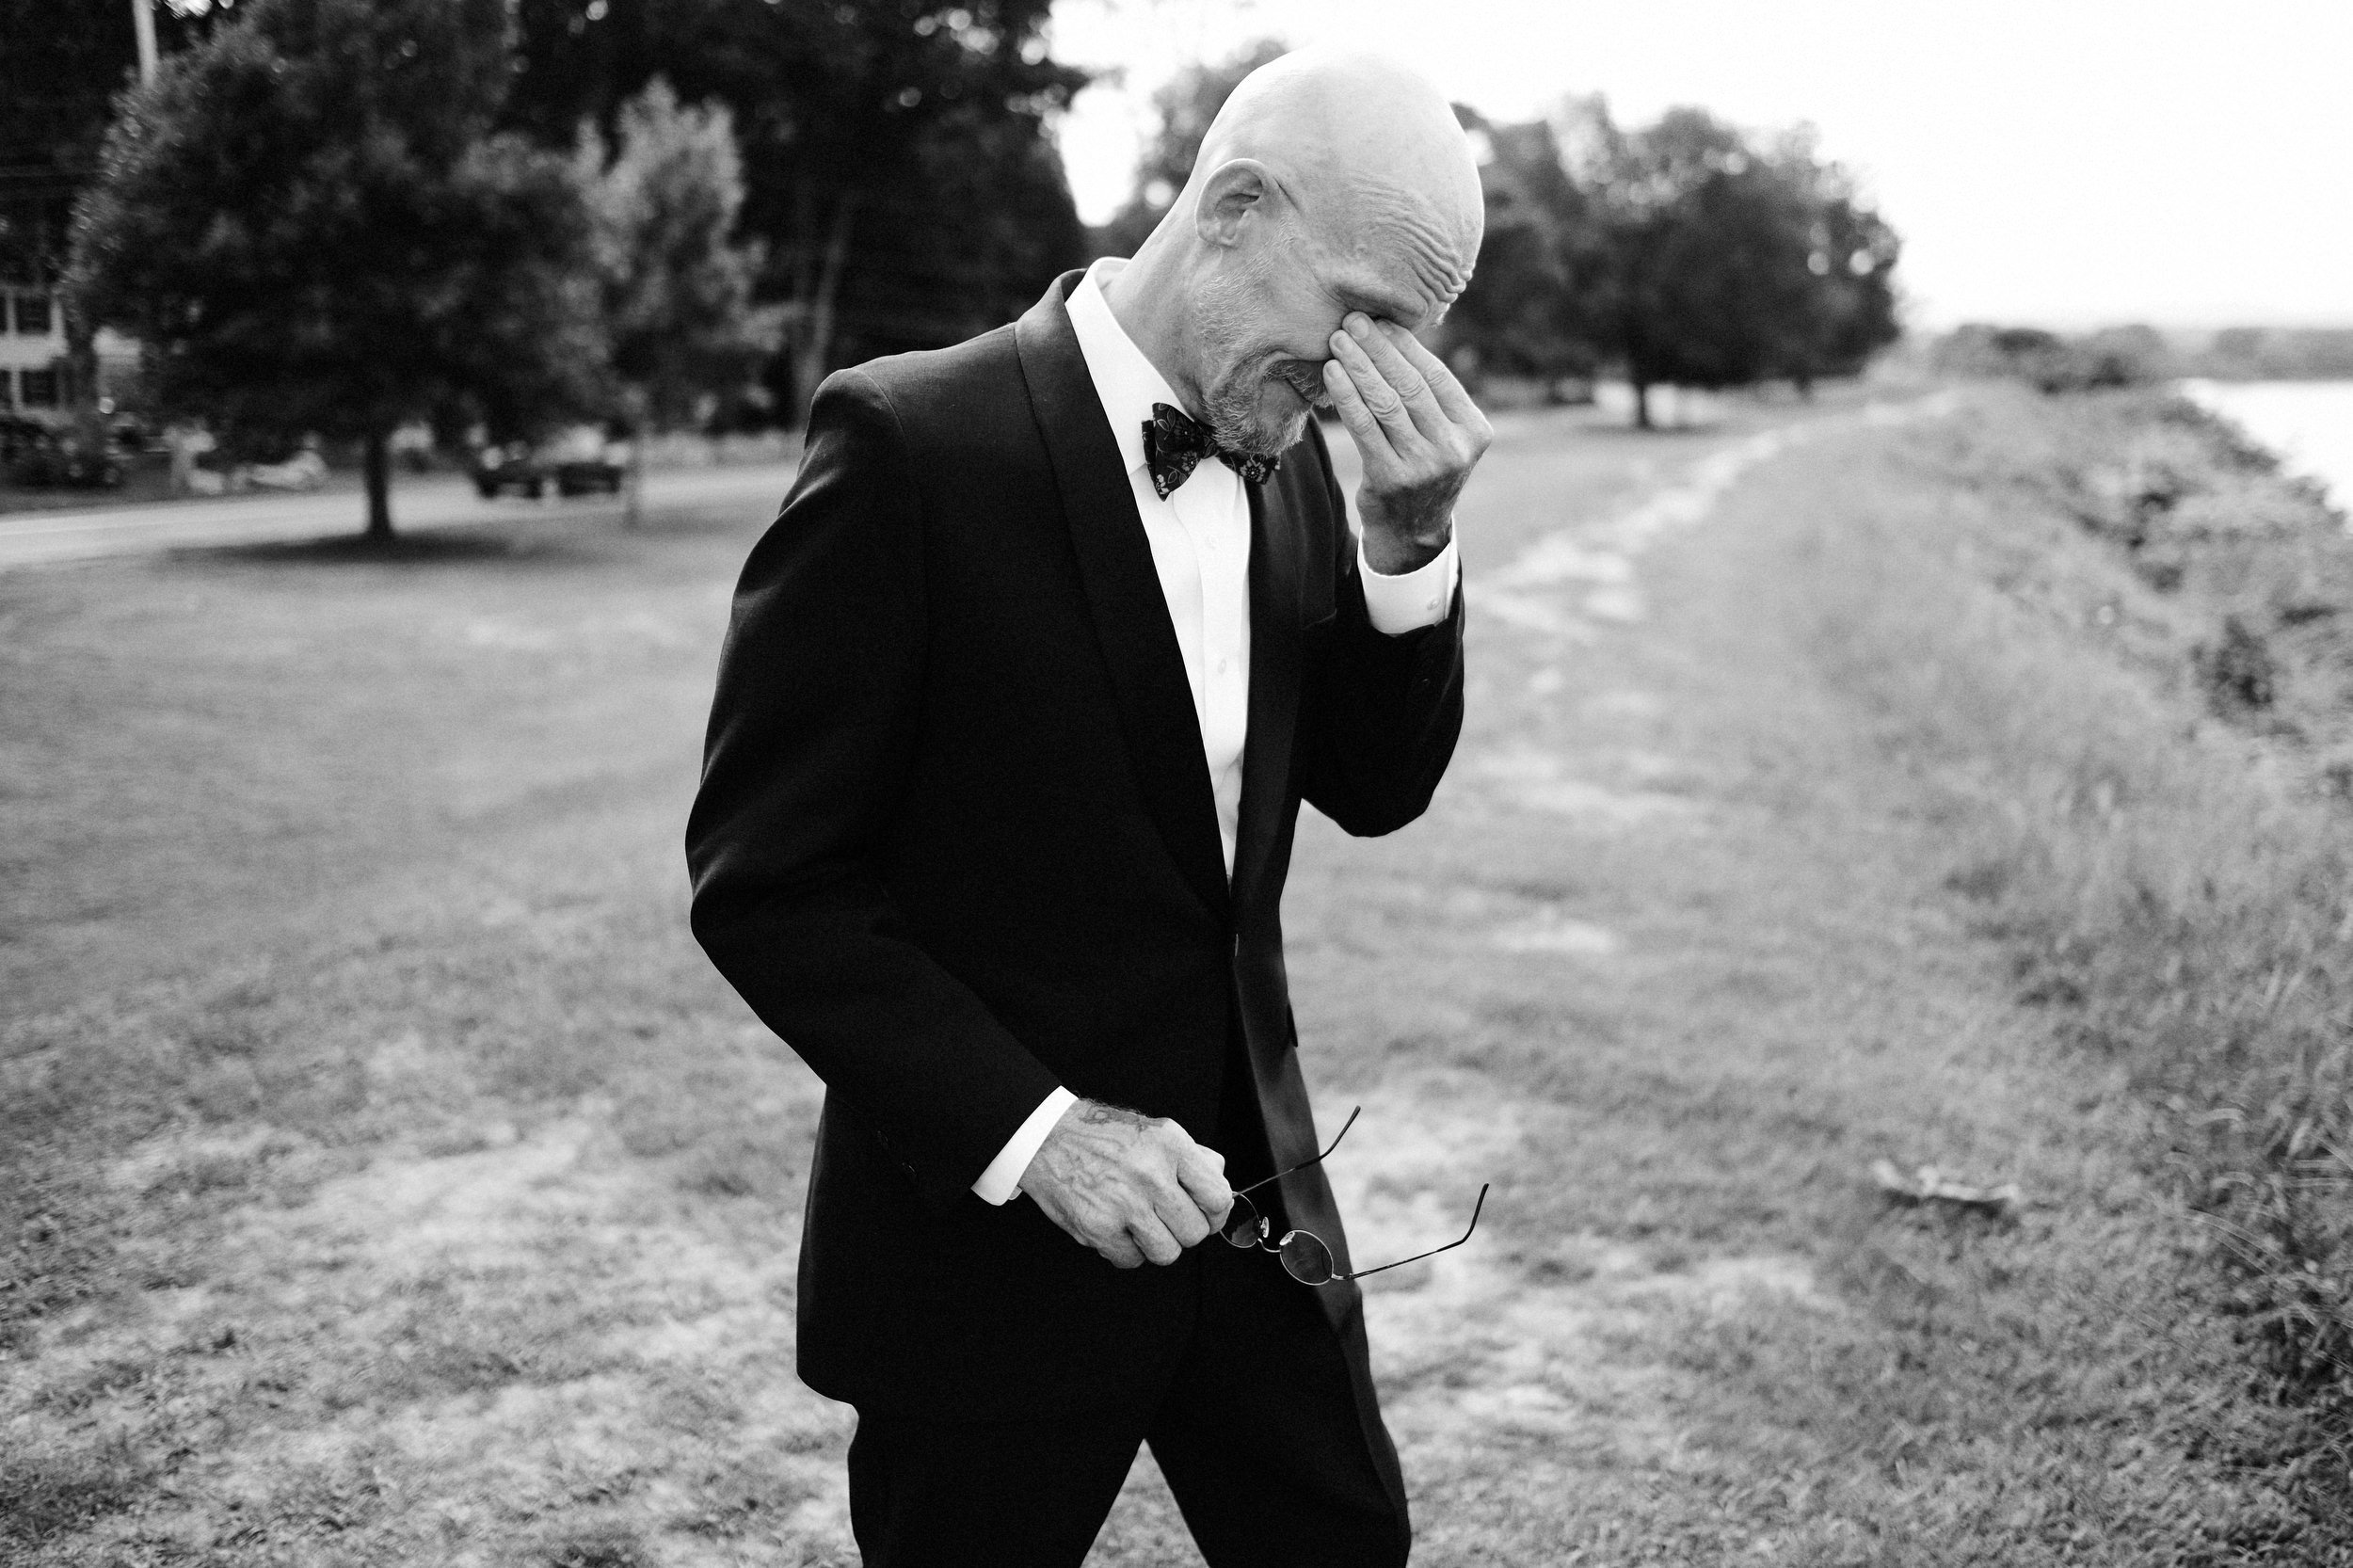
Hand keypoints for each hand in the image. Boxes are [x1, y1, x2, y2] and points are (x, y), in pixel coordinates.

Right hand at [1020, 1099, 1231, 1267]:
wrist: (1047, 1137)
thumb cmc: (1101, 1135)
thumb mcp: (1154, 1130)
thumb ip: (1191, 1156)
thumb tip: (1219, 1177)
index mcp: (1170, 1145)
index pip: (1217, 1196)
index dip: (1215, 1212)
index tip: (1206, 1213)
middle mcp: (1151, 1174)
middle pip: (1195, 1231)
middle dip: (1184, 1229)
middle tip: (1168, 1218)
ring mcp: (1124, 1204)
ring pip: (1168, 1253)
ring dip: (1158, 1244)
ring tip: (1142, 1225)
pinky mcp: (1098, 1228)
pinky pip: (1131, 1260)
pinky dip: (1127, 1250)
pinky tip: (1118, 1228)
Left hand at [1322, 313, 1493, 574]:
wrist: (1412, 530)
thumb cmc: (1422, 466)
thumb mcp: (1443, 434)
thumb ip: (1431, 397)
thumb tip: (1392, 333)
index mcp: (1474, 430)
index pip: (1437, 376)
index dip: (1405, 345)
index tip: (1380, 320)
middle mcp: (1454, 448)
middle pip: (1411, 386)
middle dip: (1378, 349)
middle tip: (1353, 321)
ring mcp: (1424, 466)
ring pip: (1386, 403)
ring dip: (1359, 367)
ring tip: (1338, 341)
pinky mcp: (1391, 479)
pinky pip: (1364, 427)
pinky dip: (1347, 396)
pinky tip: (1332, 374)